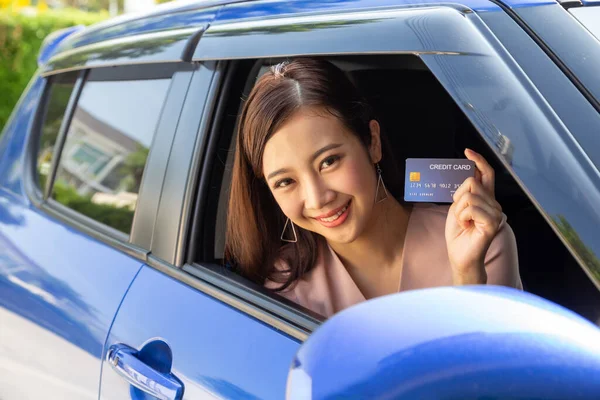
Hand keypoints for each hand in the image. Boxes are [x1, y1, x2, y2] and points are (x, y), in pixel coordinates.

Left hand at [445, 149, 502, 284]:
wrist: (460, 256)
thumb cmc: (458, 234)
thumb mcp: (457, 208)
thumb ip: (465, 193)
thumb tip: (469, 174)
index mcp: (486, 199)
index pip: (486, 174)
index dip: (478, 161)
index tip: (467, 151)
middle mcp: (494, 203)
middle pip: (471, 182)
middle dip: (458, 197)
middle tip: (460, 216)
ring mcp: (495, 212)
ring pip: (469, 195)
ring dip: (459, 210)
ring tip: (464, 223)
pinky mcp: (493, 222)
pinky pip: (471, 208)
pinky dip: (463, 216)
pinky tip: (467, 226)